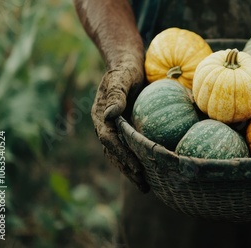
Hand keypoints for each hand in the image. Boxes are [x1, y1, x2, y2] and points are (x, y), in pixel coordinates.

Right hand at [92, 56, 149, 192]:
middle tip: (143, 185)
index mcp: (100, 116)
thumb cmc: (125, 69)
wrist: (127, 64)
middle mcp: (105, 125)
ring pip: (120, 154)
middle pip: (114, 153)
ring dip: (131, 170)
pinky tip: (150, 169)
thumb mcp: (121, 78)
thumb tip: (110, 114)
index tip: (137, 168)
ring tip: (146, 186)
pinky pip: (129, 147)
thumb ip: (116, 95)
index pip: (110, 141)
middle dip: (127, 170)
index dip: (123, 155)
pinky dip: (137, 159)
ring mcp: (115, 128)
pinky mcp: (125, 128)